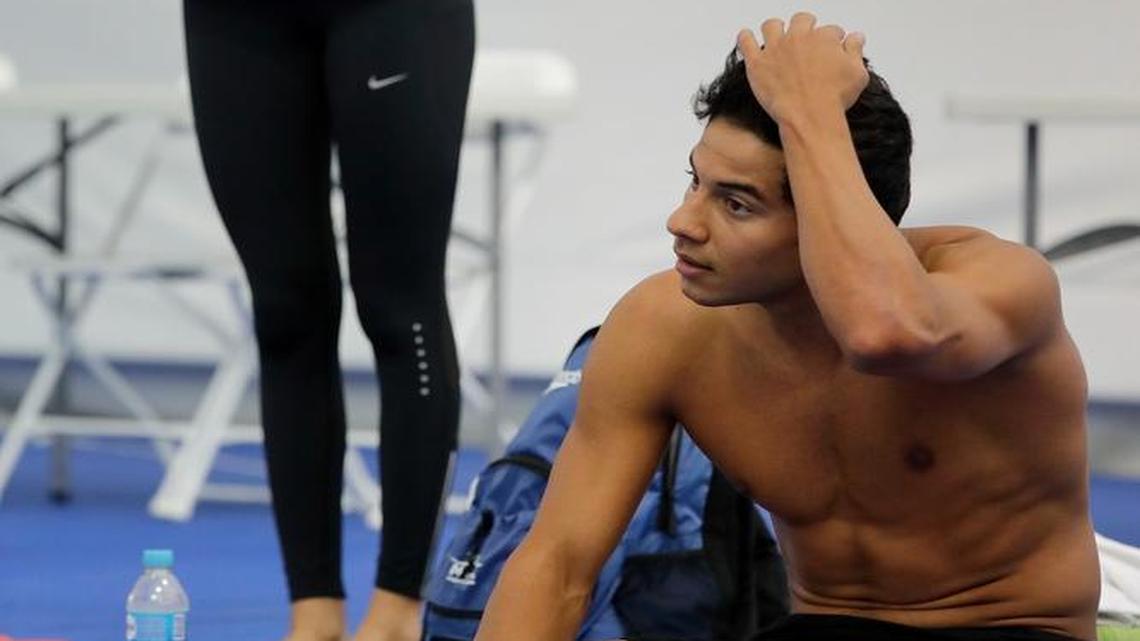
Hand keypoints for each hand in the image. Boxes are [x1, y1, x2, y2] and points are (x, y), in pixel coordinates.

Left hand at [736, 12, 868, 124]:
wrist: (809, 116)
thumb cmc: (834, 99)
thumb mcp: (858, 74)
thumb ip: (856, 51)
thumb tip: (856, 37)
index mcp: (824, 37)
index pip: (830, 30)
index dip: (832, 40)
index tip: (831, 49)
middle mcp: (798, 38)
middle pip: (801, 21)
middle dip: (806, 27)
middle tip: (805, 40)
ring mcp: (776, 49)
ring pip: (771, 25)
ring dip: (775, 29)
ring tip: (777, 38)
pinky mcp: (757, 63)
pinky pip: (746, 42)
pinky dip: (745, 38)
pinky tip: (747, 38)